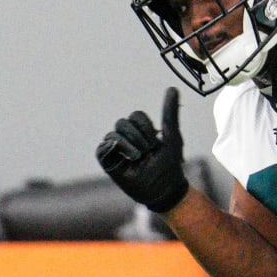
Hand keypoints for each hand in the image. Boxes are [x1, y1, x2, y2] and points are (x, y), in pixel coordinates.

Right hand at [96, 86, 188, 213]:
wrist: (165, 188)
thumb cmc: (169, 164)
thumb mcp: (172, 136)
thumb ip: (170, 113)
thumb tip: (173, 88)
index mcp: (140, 131)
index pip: (136, 115)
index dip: (147, 126)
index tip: (157, 142)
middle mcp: (126, 138)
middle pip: (123, 122)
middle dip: (139, 136)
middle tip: (149, 151)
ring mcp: (116, 150)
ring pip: (114, 133)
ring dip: (131, 145)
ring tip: (140, 158)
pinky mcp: (107, 162)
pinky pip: (104, 147)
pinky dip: (118, 149)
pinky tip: (130, 158)